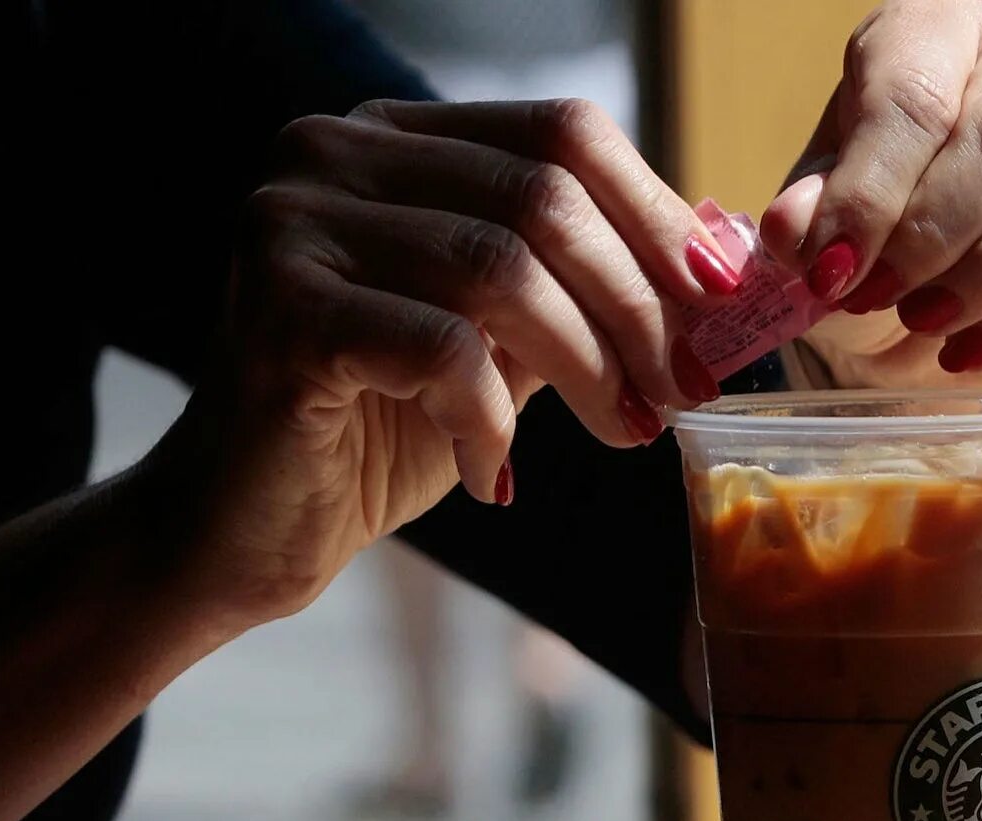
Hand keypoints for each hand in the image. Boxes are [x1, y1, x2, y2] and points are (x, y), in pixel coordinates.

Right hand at [159, 98, 739, 629]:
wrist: (253, 527)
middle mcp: (333, 154)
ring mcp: (293, 222)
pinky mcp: (281, 310)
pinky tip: (495, 472)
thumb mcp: (508, 344)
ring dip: (588, 365)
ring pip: (501, 268)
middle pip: (543, 195)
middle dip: (638, 304)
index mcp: (395, 139)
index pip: (562, 132)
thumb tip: (728, 256)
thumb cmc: (388, 431)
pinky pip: (441, 347)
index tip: (724, 306)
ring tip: (622, 432)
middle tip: (684, 392)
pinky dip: (491, 418)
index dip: (660, 216)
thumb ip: (588, 289)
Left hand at [758, 0, 981, 388]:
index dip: (872, 193)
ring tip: (924, 322)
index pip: (915, 95)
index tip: (831, 269)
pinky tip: (966, 350)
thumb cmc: (867, 226)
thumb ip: (806, 216)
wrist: (912, 286)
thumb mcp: (817, 216)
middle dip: (933, 235)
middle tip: (875, 296)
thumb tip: (796, 230)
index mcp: (936, 31)